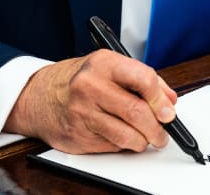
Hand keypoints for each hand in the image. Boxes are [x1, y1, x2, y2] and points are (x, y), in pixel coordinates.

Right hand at [5, 50, 177, 153]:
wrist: (40, 96)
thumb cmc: (82, 79)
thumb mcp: (111, 67)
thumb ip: (143, 79)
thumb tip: (169, 100)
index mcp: (103, 63)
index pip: (143, 79)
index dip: (160, 99)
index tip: (168, 111)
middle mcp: (90, 86)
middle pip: (137, 112)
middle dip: (157, 128)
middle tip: (163, 133)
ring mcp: (82, 112)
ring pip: (126, 135)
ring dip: (143, 141)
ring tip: (146, 138)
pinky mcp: (77, 135)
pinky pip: (112, 145)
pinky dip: (123, 144)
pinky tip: (122, 136)